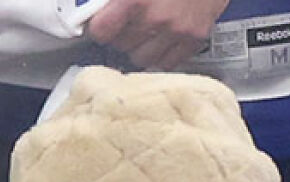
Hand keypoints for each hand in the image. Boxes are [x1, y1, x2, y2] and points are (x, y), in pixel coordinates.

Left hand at [88, 0, 229, 69]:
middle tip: (129, 21)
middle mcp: (156, 18)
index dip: (99, 27)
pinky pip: (167, 62)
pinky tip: (163, 37)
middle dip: (121, 34)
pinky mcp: (196, 38)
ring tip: (147, 29)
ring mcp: (177, 31)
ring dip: (140, 47)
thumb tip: (94, 11)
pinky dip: (162, 53)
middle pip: (120, 45)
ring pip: (141, 58)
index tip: (101, 25)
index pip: (101, 31)